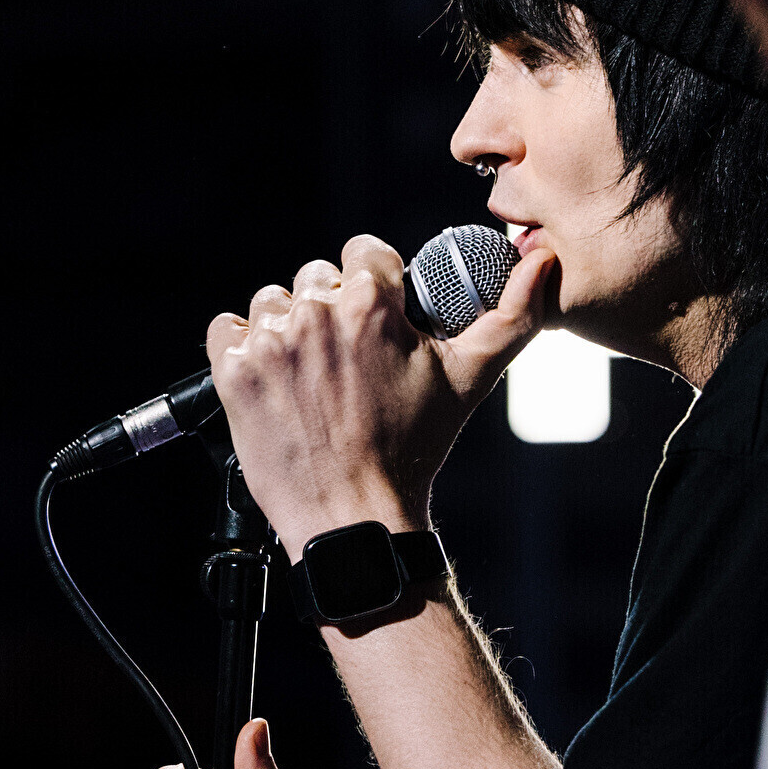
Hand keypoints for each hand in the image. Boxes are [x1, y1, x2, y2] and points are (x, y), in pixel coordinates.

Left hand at [207, 230, 554, 550]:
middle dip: (333, 310)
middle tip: (349, 363)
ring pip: (271, 302)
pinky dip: (241, 348)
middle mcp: (316, 312)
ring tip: (311, 376)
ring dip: (286, 328)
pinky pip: (224, 329)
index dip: (375, 286)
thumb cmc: (414, 450)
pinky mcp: (232, 371)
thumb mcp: (472, 379)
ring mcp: (269, 341)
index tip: (378, 322)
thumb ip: (513, 314)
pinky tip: (271, 379)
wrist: (353, 516)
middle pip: (318, 277)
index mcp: (373, 302)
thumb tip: (543, 261)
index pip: (365, 252)